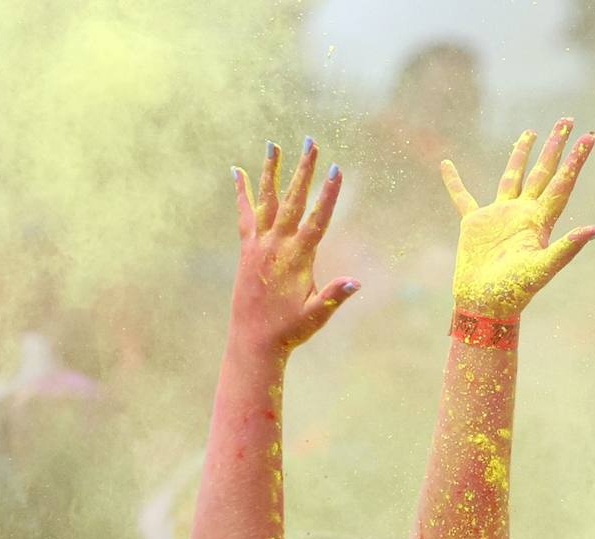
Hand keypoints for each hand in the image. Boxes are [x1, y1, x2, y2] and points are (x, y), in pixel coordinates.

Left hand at [230, 138, 359, 354]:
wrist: (253, 341)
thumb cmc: (289, 331)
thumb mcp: (316, 316)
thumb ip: (334, 296)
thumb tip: (356, 282)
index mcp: (297, 259)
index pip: (317, 219)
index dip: (328, 194)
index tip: (337, 168)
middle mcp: (276, 246)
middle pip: (293, 200)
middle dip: (304, 170)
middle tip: (311, 141)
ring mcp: (259, 245)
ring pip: (267, 201)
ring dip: (271, 171)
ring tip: (273, 144)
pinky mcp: (246, 250)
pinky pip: (244, 215)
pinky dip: (242, 193)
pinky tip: (238, 171)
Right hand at [442, 118, 594, 315]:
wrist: (484, 307)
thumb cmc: (513, 292)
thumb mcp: (542, 269)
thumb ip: (568, 248)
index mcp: (539, 222)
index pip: (561, 184)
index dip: (576, 161)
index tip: (589, 136)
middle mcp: (522, 214)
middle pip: (542, 172)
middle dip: (555, 147)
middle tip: (566, 120)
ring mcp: (498, 217)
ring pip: (512, 177)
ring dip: (521, 154)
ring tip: (530, 132)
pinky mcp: (474, 225)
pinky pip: (463, 198)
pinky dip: (454, 182)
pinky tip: (446, 165)